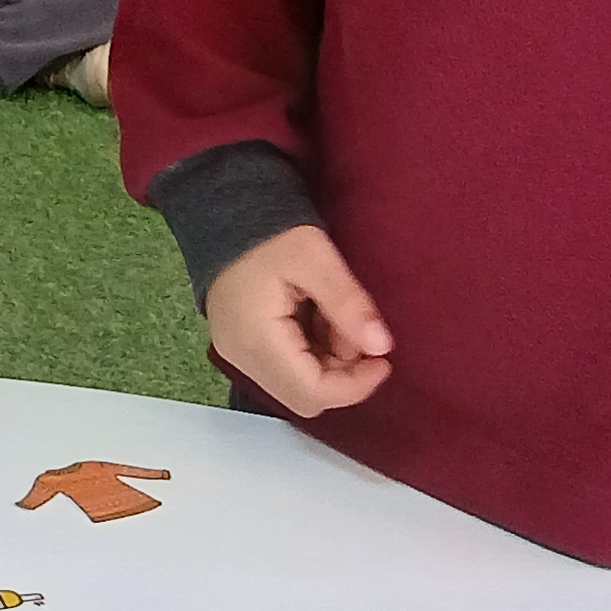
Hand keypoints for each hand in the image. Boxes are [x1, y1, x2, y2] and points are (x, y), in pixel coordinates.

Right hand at [205, 228, 394, 415]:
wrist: (226, 214)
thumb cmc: (270, 233)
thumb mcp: (315, 258)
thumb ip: (348, 304)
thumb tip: (382, 346)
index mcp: (257, 340)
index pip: (312, 392)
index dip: (356, 385)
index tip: (384, 359)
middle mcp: (242, 359)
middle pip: (305, 396)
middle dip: (344, 374)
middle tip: (357, 332)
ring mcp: (239, 356)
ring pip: (298, 386)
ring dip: (330, 361)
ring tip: (335, 317)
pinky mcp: (243, 348)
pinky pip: (286, 370)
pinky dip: (313, 354)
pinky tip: (317, 318)